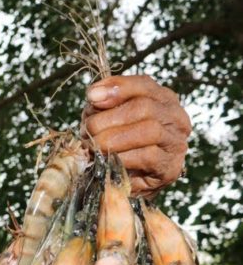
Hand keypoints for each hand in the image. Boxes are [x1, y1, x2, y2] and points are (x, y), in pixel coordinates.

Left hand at [81, 75, 190, 197]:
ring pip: (149, 130)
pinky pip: (148, 156)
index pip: (144, 84)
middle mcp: (175, 117)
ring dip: (113, 139)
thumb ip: (102, 105)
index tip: (91, 98)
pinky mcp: (170, 167)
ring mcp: (176, 142)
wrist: (123, 181)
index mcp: (162, 99)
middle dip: (109, 119)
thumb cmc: (114, 143)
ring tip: (93, 146)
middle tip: (87, 131)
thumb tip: (94, 95)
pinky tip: (107, 160)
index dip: (117, 88)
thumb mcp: (105, 118)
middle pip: (145, 107)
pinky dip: (122, 157)